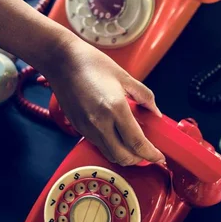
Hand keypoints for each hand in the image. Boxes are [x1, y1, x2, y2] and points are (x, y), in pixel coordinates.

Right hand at [43, 39, 165, 165]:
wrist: (62, 61)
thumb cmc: (91, 63)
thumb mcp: (124, 76)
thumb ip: (144, 96)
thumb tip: (155, 112)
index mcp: (115, 108)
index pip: (137, 143)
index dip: (151, 154)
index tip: (159, 157)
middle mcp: (100, 123)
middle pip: (124, 157)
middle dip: (139, 160)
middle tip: (148, 154)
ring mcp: (87, 128)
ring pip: (110, 155)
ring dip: (125, 156)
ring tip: (134, 148)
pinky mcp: (79, 128)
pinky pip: (99, 146)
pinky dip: (111, 148)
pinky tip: (117, 138)